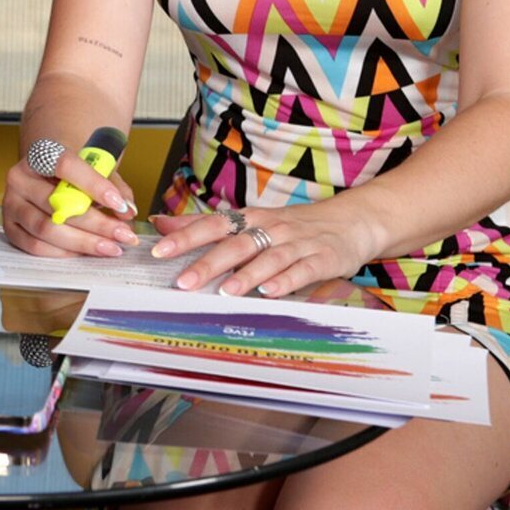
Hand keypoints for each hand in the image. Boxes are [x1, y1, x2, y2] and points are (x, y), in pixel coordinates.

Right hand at [1, 144, 138, 258]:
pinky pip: (35, 246)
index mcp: (40, 154)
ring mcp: (11, 203)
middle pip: (57, 203)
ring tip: (110, 247)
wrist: (46, 177)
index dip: (94, 185)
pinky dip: (64, 253)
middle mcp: (19, 177)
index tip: (118, 203)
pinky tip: (85, 252)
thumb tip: (127, 210)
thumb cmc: (72, 174)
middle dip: (97, 224)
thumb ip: (114, 187)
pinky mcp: (10, 227)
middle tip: (123, 234)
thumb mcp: (95, 171)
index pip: (66, 166)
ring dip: (84, 242)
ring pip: (47, 229)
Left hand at [150, 198, 386, 297]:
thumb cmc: (293, 226)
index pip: (212, 225)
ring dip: (245, 275)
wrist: (351, 221)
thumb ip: (205, 225)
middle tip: (183, 282)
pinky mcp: (322, 258)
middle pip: (235, 244)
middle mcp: (270, 228)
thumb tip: (160, 223)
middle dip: (208, 263)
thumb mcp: (249, 220)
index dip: (185, 237)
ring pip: (268, 258)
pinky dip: (286, 281)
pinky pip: (302, 270)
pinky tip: (270, 292)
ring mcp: (297, 243)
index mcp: (249, 218)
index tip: (158, 250)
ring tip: (225, 292)